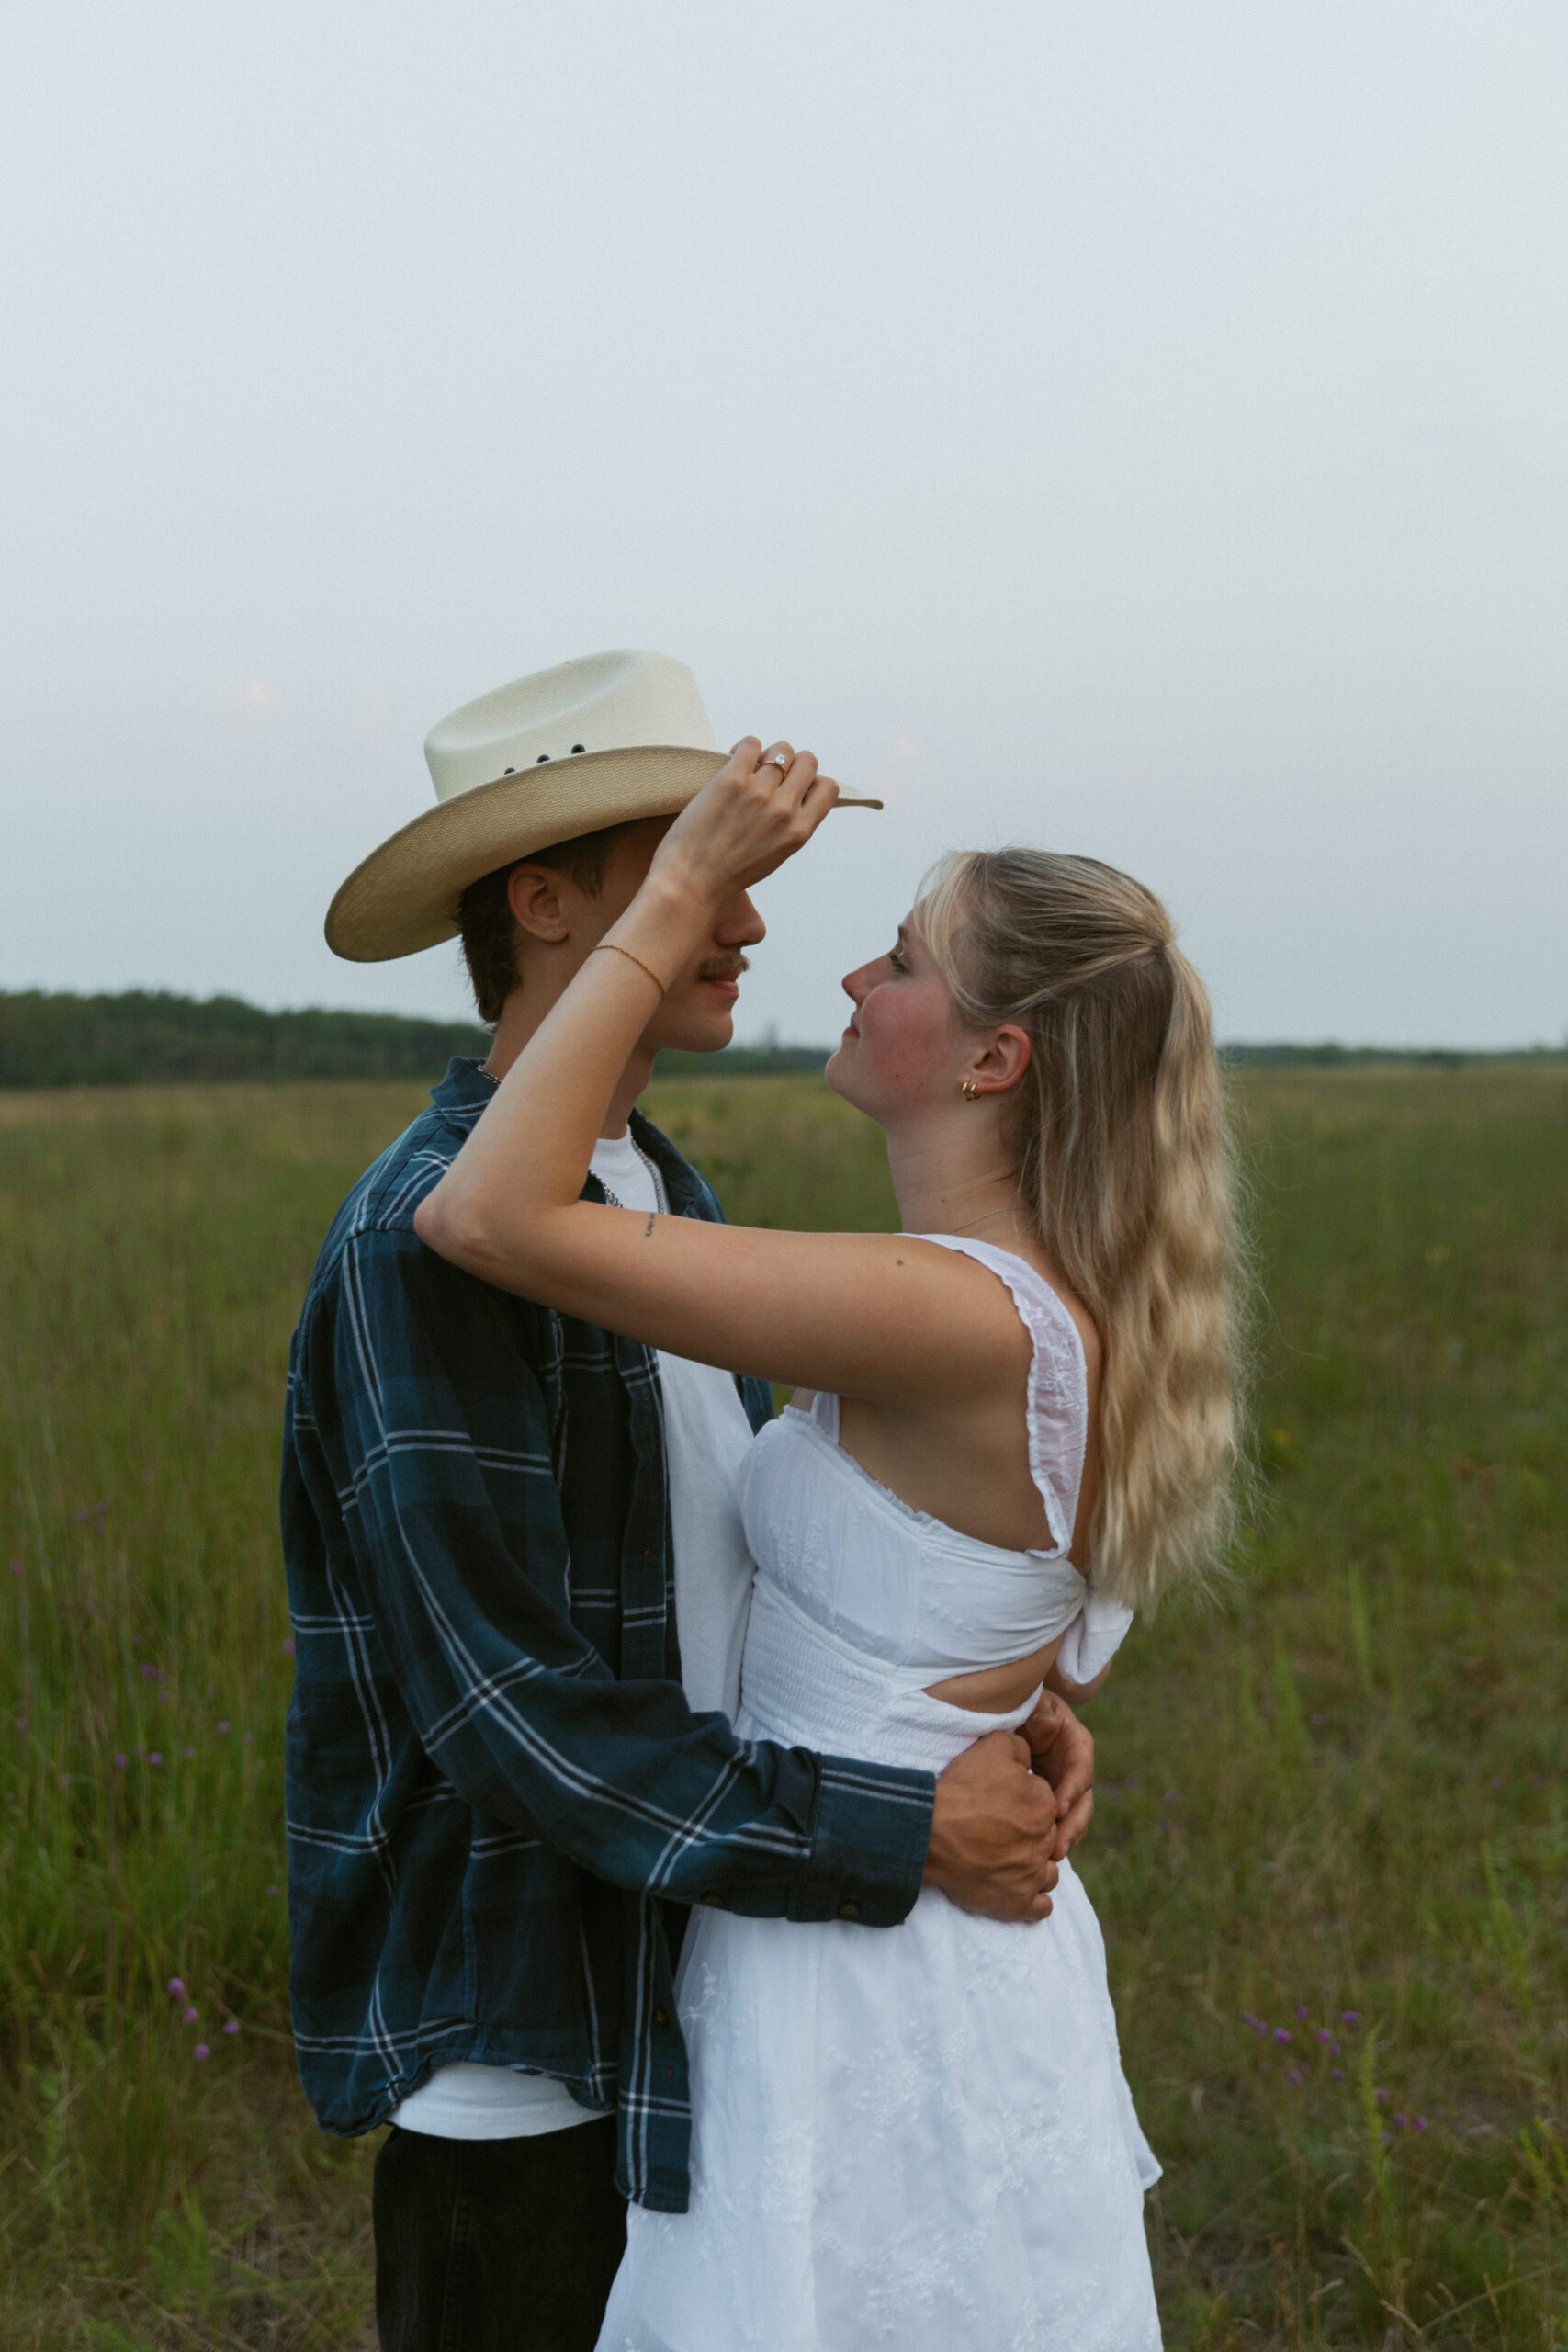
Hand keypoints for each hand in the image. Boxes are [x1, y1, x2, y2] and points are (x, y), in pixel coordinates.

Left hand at [649, 737, 839, 906]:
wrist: (690, 882)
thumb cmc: (727, 873)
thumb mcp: (775, 855)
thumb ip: (789, 826)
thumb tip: (794, 794)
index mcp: (799, 831)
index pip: (828, 787)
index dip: (811, 782)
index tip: (792, 788)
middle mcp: (784, 810)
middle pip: (807, 761)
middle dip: (791, 763)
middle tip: (768, 775)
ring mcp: (760, 793)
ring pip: (780, 749)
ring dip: (765, 755)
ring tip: (747, 769)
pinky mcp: (732, 780)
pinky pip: (751, 743)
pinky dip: (743, 748)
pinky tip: (731, 762)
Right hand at [924, 1730, 1060, 1922]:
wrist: (931, 1830)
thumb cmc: (962, 1788)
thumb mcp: (994, 1747)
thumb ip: (1022, 1748)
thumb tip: (1030, 1758)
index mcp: (1045, 1805)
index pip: (1045, 1802)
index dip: (1025, 1801)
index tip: (1003, 1802)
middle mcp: (1045, 1843)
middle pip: (1047, 1838)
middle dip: (1030, 1834)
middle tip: (1002, 1831)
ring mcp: (1032, 1876)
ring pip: (1049, 1874)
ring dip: (1036, 1867)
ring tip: (1012, 1860)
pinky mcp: (1017, 1904)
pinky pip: (1041, 1907)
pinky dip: (1034, 1899)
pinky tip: (1018, 1888)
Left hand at [1019, 1691, 1093, 1862]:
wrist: (997, 1716)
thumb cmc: (1015, 1706)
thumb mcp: (1029, 1704)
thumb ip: (1039, 1713)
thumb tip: (1049, 1725)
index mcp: (1073, 1741)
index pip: (1081, 1767)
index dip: (1073, 1788)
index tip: (1057, 1808)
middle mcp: (1073, 1766)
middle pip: (1084, 1799)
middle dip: (1073, 1824)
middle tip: (1057, 1846)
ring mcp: (1063, 1784)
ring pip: (1074, 1815)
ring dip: (1067, 1836)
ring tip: (1053, 1855)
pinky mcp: (1049, 1798)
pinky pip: (1058, 1821)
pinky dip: (1055, 1837)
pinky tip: (1043, 1854)